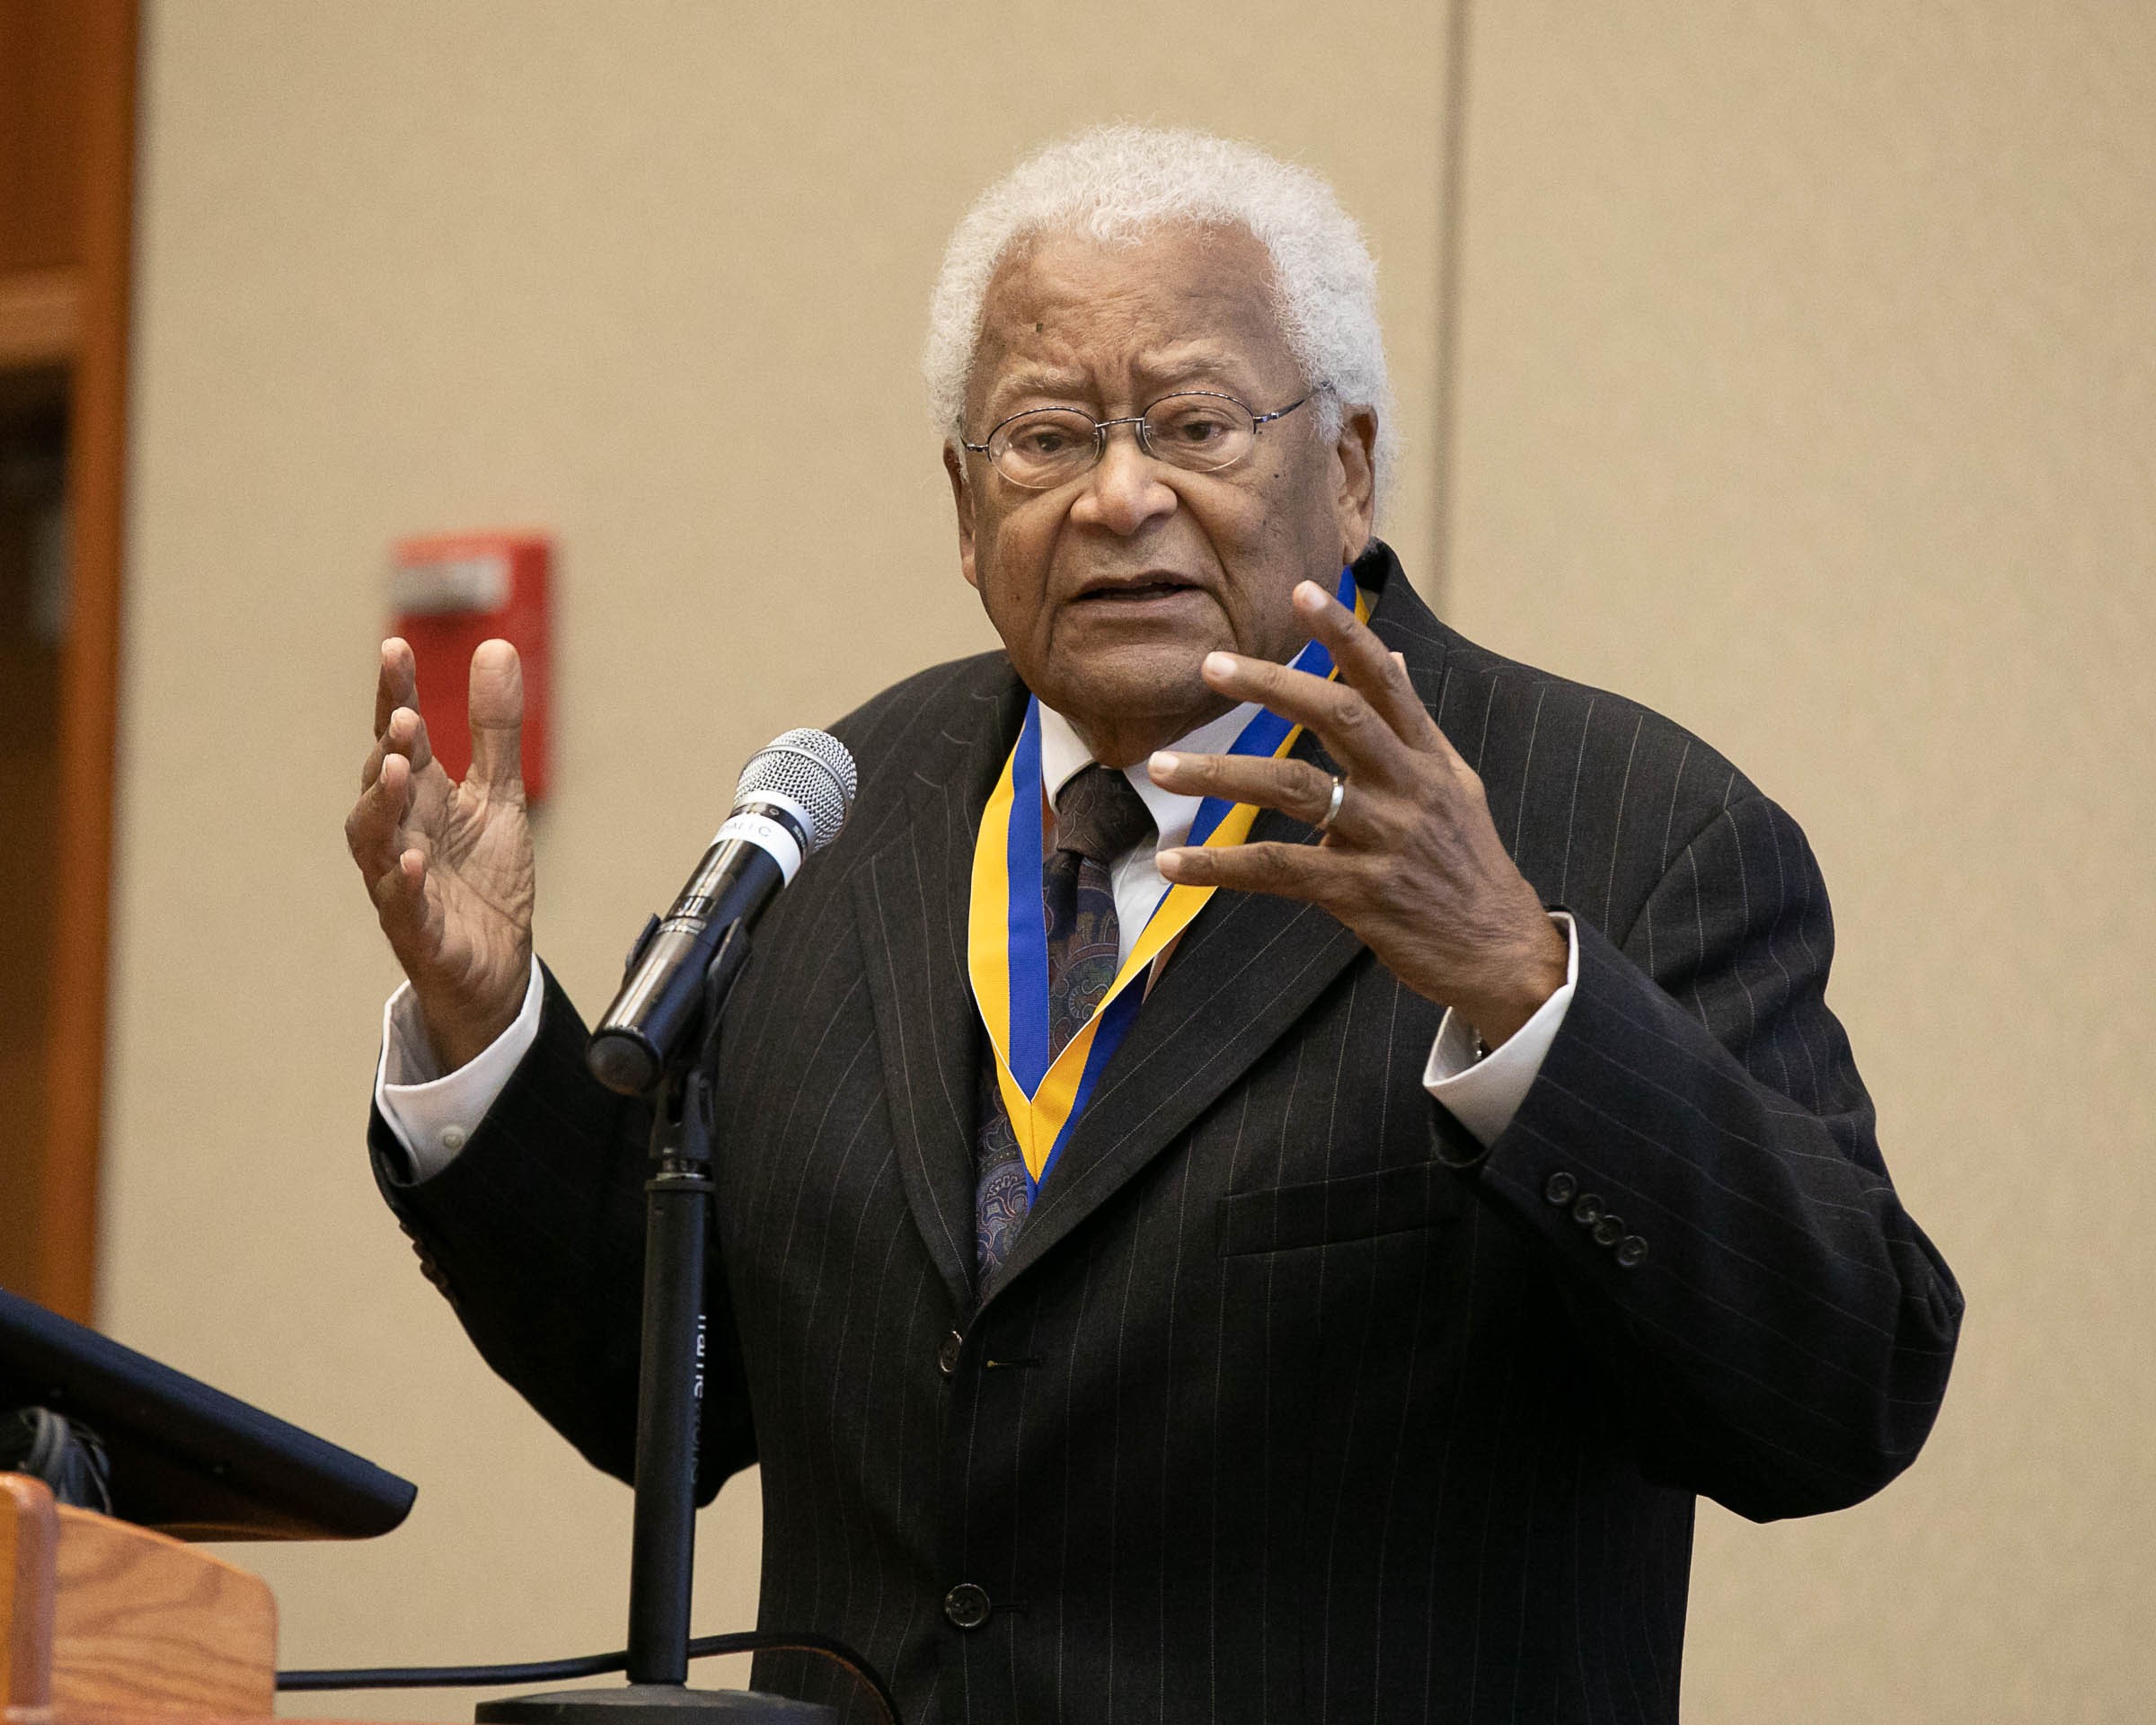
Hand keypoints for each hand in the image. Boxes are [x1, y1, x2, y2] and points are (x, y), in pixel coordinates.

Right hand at [345, 638, 535, 1070]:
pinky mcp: (418, 929)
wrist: (495, 966)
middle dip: (385, 748)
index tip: (394, 649)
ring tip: (395, 770)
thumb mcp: (500, 794)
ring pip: (376, 840)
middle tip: (398, 717)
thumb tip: (495, 647)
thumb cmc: (485, 879)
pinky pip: (404, 904)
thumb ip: (494, 728)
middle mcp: (401, 832)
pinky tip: (418, 859)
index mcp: (420, 796)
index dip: (394, 694)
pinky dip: (408, 881)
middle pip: (380, 783)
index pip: (399, 736)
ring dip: (382, 805)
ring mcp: (403, 881)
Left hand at [1150, 580, 1565, 1047]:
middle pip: (1337, 715)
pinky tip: (1175, 863)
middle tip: (1210, 665)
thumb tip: (1394, 658)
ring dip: (1221, 773)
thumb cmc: (1468, 865)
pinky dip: (1221, 865)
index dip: (1344, 633)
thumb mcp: (1456, 785)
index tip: (1303, 591)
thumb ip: (1416, 724)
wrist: (1499, 952)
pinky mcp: (1358, 891)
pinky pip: (1277, 869)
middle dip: (1271, 685)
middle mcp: (1407, 786)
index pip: (1384, 679)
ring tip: (1161, 768)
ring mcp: (1382, 838)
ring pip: (1294, 787)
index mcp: (1427, 757)